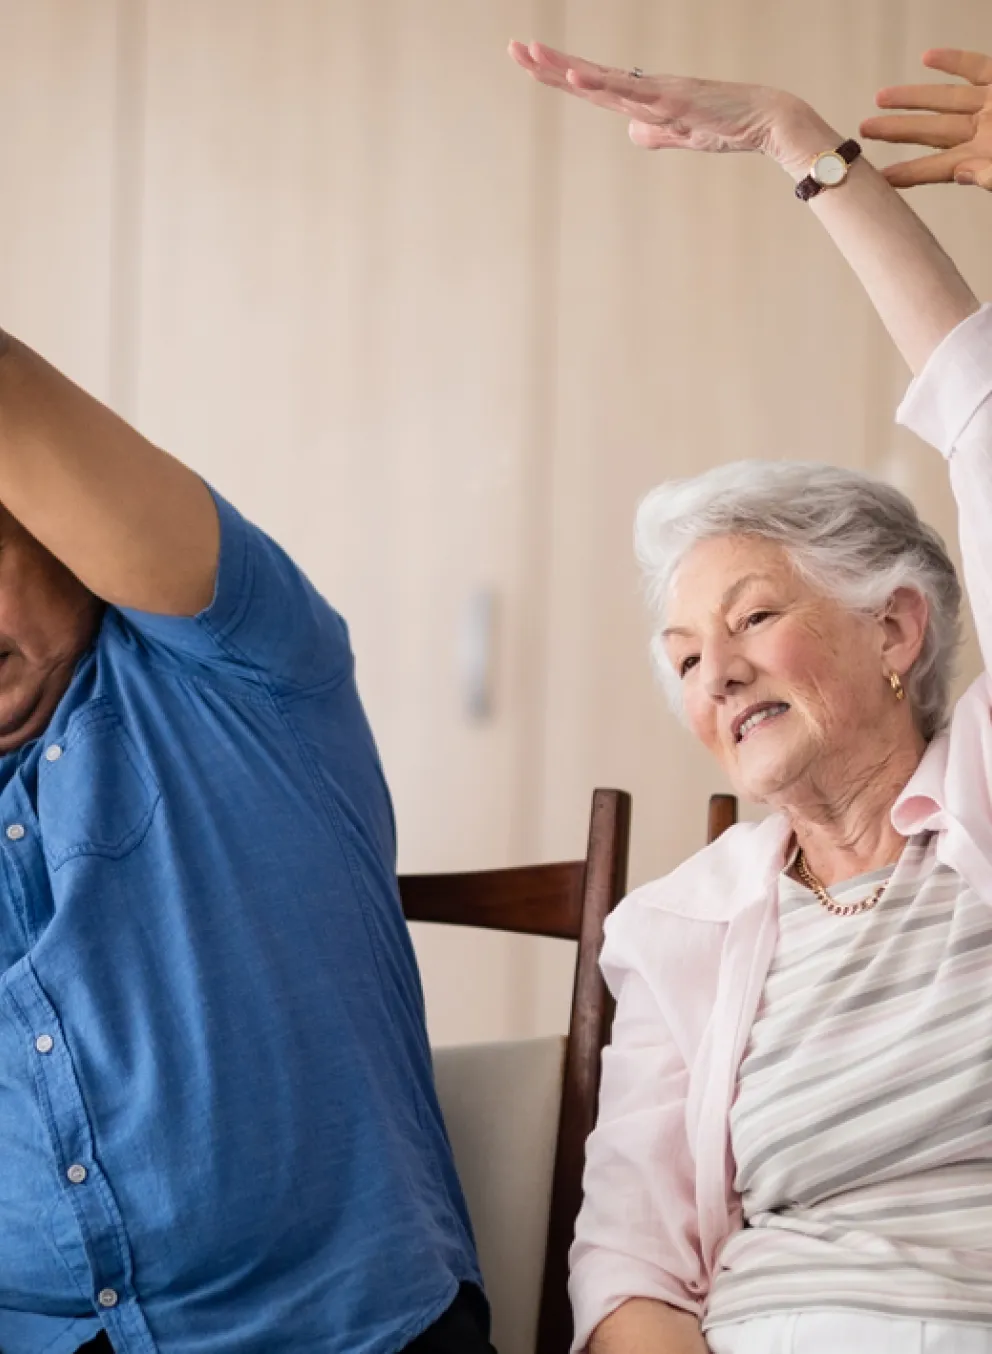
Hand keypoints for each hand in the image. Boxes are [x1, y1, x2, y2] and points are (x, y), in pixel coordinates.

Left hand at [507, 41, 813, 167]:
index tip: (527, 60)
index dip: (557, 74)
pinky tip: (576, 75)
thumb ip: (654, 133)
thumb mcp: (680, 134)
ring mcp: (656, 93)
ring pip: (601, 78)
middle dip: (548, 64)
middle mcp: (643, 90)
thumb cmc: (726, 124)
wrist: (764, 121)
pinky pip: (630, 91)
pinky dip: (601, 82)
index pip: (590, 85)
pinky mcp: (672, 101)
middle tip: (513, 47)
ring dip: (565, 68)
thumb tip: (632, 132)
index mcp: (642, 99)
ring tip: (532, 53)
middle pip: (586, 76)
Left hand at [860, 49, 991, 189]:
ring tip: (879, 97)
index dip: (908, 172)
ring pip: (946, 98)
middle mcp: (983, 130)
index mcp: (983, 155)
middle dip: (897, 130)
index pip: (938, 167)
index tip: (878, 179)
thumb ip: (991, 175)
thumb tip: (962, 175)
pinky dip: (954, 61)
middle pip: (932, 130)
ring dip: (913, 97)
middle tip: (864, 129)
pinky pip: (976, 68)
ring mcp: (991, 104)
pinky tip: (927, 58)